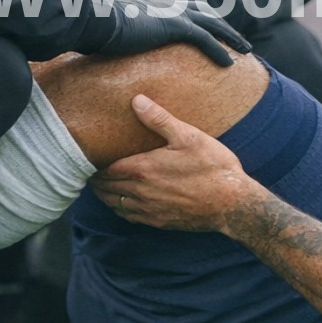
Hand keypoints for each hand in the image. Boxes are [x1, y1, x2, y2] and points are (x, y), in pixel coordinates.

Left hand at [88, 94, 259, 231]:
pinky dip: (119, 208)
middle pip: (105, 187)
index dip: (94, 163)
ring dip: (105, 194)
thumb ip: (159, 119)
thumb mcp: (188, 136)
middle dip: (96, 178)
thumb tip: (136, 100)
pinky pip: (129, 216)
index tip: (89, 156)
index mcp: (143, 169)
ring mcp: (148, 210)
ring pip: (114, 203)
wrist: (232, 203)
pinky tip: (122, 201)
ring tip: (101, 184)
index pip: (105, 169)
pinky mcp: (158, 222)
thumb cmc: (213, 167)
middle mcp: (140, 192)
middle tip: (91, 168)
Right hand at [95, 0, 251, 66]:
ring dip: (231, 38)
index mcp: (155, 4)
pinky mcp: (175, 26)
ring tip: (246, 51)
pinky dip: (219, 51)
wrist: (95, 21)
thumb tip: (110, 46)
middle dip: (224, 26)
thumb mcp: (112, 31)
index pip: (186, 9)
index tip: (215, 28)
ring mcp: (172, 13)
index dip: (204, 19)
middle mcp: (167, 5)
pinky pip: (205, 40)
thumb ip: (121, 35)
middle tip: (239, 39)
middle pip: (206, 13)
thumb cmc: (96, 28)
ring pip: (212, 25)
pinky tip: (230, 64)